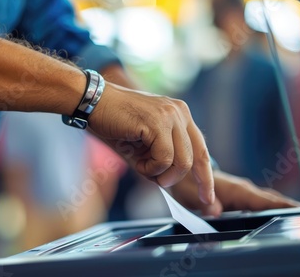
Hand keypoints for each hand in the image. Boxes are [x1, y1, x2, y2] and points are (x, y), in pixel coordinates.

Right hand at [88, 82, 214, 203]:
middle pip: (195, 158)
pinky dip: (150, 168)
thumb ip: (161, 160)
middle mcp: (180, 112)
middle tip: (160, 184)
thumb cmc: (115, 122)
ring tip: (142, 165)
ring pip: (182, 161)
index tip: (207, 197)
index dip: (205, 176)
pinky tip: (137, 160)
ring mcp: (170, 115)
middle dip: (178, 179)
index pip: (201, 149)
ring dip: (160, 174)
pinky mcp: (158, 122)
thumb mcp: (144, 144)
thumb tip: (169, 183)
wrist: (93, 102)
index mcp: (180, 115)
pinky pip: (164, 159)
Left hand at [171, 170, 299, 216]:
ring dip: (283, 208)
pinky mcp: (240, 196)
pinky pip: (260, 202)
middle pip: (272, 200)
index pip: (266, 200)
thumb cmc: (187, 184)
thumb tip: (215, 213)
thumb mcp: (193, 196)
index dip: (284, 206)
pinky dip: (272, 207)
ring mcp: (243, 192)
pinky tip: (279, 216)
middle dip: (290, 208)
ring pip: (268, 200)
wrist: (182, 173)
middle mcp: (244, 190)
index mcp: (237, 190)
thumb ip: (207, 204)